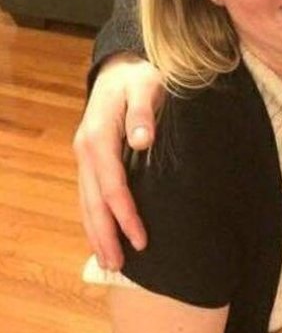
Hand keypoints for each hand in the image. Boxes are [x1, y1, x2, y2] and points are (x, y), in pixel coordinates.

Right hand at [73, 53, 164, 269]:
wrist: (122, 67)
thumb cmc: (139, 77)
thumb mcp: (146, 86)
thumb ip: (143, 112)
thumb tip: (142, 140)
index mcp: (98, 135)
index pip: (111, 184)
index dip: (125, 213)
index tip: (140, 237)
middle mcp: (85, 149)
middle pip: (93, 200)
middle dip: (105, 234)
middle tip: (119, 266)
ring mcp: (85, 155)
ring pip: (86, 201)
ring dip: (96, 231)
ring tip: (108, 261)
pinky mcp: (91, 157)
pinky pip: (89, 193)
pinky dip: (94, 216)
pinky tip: (102, 233)